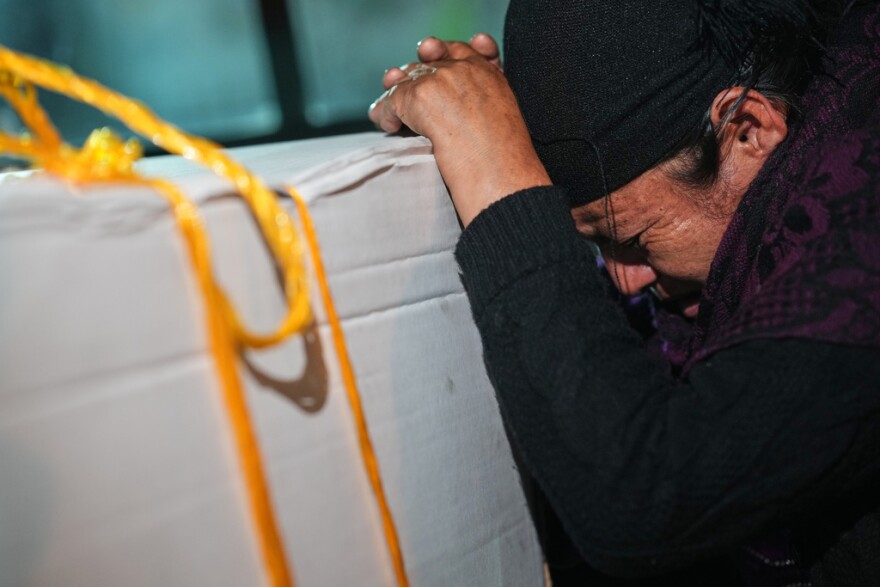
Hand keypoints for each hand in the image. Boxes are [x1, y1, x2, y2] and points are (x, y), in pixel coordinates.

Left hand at [369, 36, 550, 226]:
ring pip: (407, 80)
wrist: (500, 175)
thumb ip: (478, 106)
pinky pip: (393, 99)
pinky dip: (386, 114)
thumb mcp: (500, 123)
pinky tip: (388, 127)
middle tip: (395, 81)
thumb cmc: (504, 163)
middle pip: (428, 64)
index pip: (463, 52)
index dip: (445, 53)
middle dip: (411, 75)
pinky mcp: (423, 95)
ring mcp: (444, 79)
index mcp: (490, 75)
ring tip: (389, 115)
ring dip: (394, 98)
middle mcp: (466, 69)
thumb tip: (443, 112)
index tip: (432, 54)